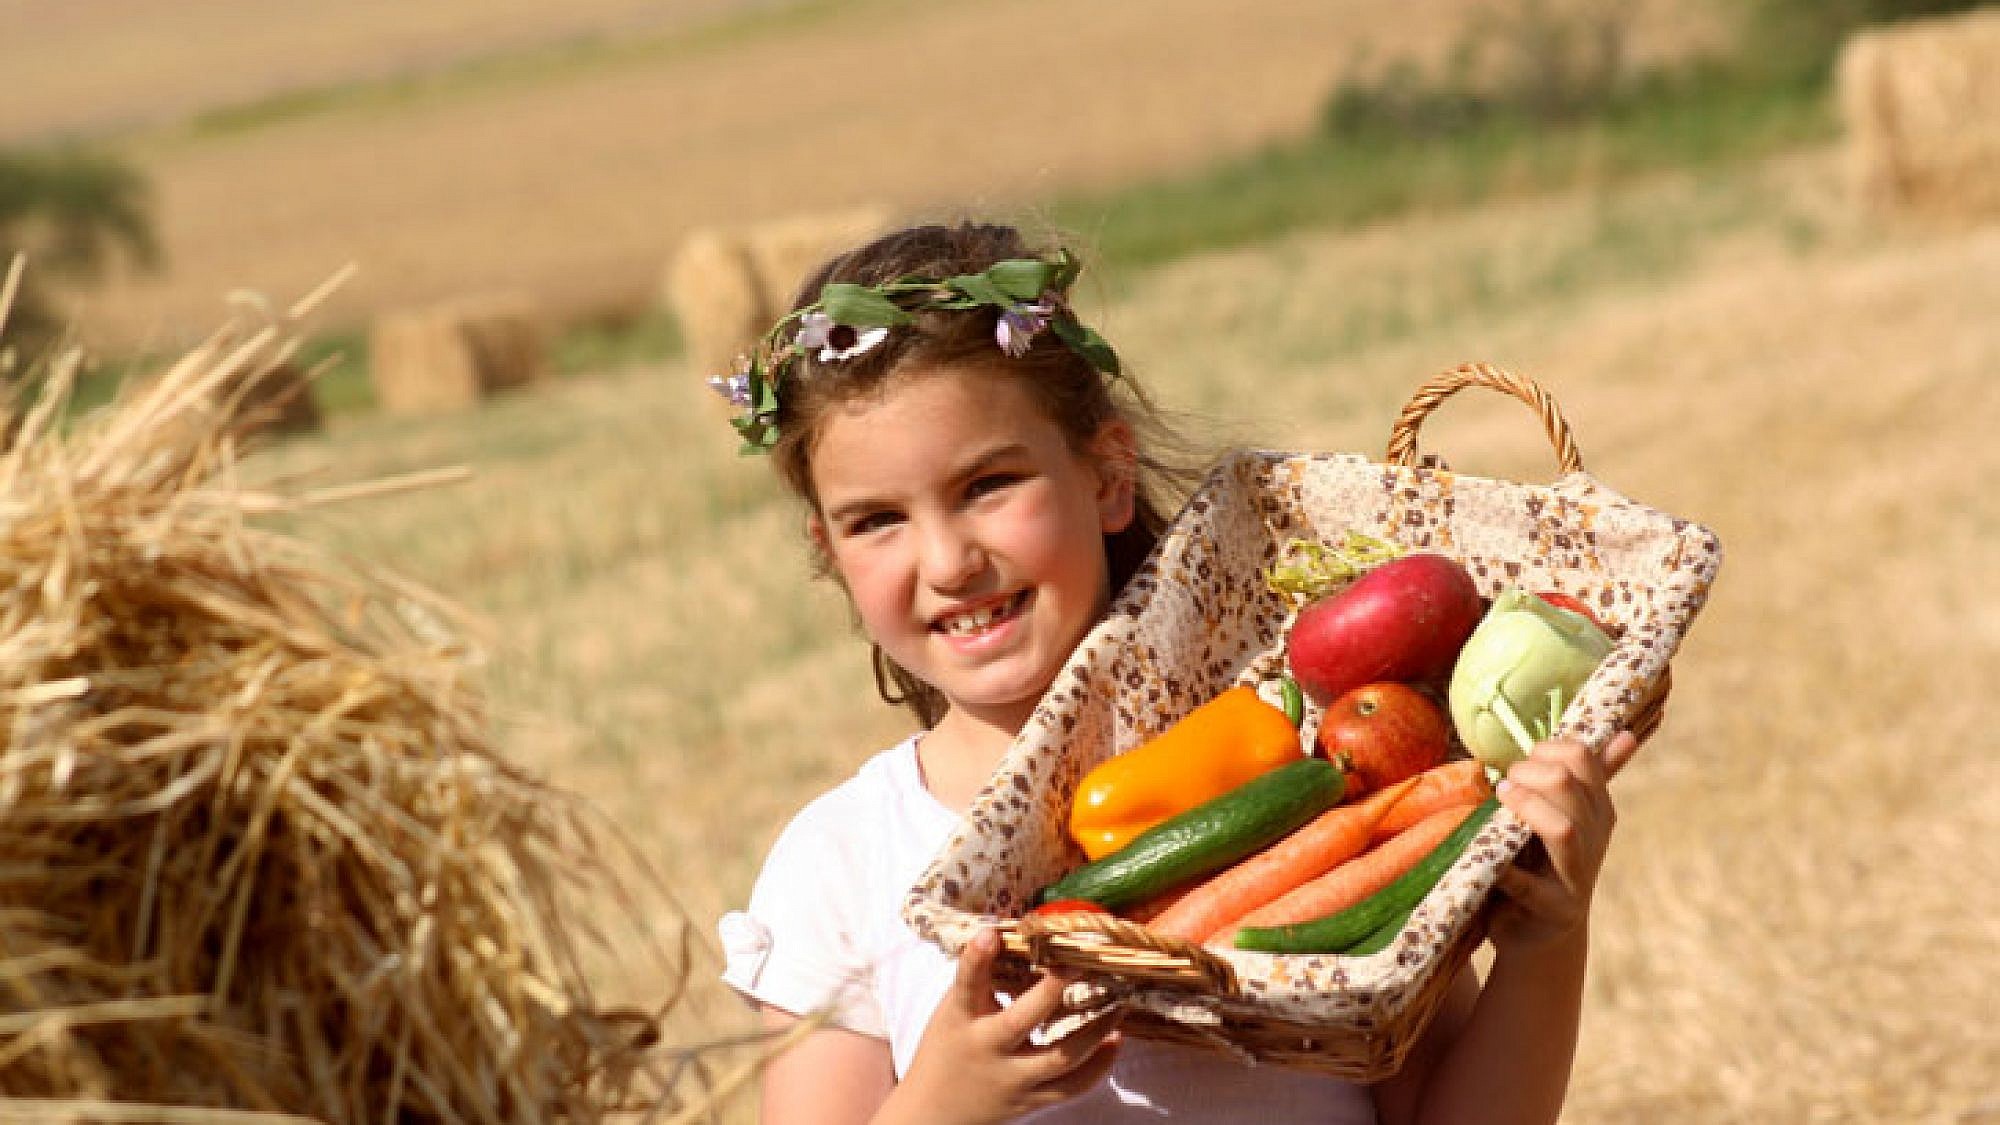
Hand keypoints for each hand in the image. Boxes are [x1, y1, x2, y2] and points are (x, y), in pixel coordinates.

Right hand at [888, 928, 1122, 1124]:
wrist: (934, 1113)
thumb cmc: (947, 1049)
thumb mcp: (953, 1011)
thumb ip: (980, 979)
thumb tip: (1008, 933)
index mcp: (961, 1020)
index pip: (967, 984)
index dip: (977, 958)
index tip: (992, 933)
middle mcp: (988, 1049)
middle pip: (1021, 1021)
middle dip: (1052, 991)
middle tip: (1081, 963)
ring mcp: (1012, 1079)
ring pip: (1060, 1058)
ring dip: (1095, 1030)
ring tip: (1119, 1005)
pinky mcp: (1032, 1101)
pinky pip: (1073, 1087)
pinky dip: (1099, 1065)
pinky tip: (1115, 1040)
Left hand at [1488, 730, 1638, 952]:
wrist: (1539, 935)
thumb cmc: (1545, 866)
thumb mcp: (1568, 819)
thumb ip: (1589, 779)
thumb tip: (1626, 735)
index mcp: (1598, 811)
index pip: (1583, 759)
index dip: (1547, 749)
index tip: (1525, 760)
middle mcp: (1594, 839)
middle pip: (1570, 786)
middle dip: (1530, 774)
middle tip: (1507, 783)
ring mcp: (1576, 876)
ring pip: (1563, 828)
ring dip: (1525, 808)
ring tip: (1500, 800)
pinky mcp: (1553, 909)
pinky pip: (1528, 885)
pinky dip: (1508, 870)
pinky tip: (1493, 861)